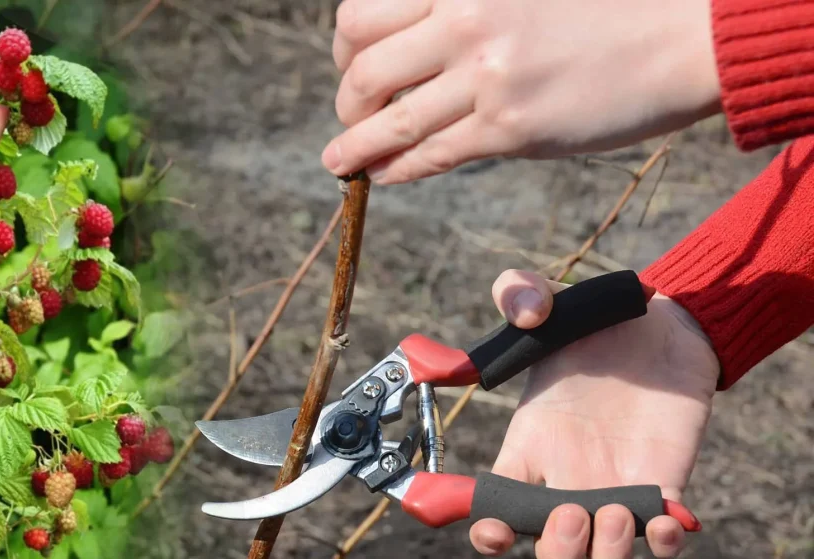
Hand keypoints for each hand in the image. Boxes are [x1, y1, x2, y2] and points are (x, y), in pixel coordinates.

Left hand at [322, 0, 721, 183]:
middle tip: (351, 115)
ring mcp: (485, 78)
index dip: (344, 47)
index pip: (361, 16)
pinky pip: (430, 157)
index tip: (350, 65)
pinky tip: (384, 175)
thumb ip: (465, 6)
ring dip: (353, 147)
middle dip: (346, 101)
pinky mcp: (510, 129)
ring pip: (388, 123)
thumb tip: (411, 38)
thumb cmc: (607, 5)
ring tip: (339, 161)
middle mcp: (464, 22)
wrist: (682, 37)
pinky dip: (396, 169)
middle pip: (362, 71)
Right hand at [469, 270, 718, 558]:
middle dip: (556, 548)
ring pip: (601, 552)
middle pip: (548, 547)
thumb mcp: (553, 298)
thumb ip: (518, 289)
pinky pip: (660, 538)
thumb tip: (523, 312)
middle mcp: (568, 475)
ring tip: (619, 511)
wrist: (666, 324)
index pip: (498, 504)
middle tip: (573, 513)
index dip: (490, 528)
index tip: (495, 528)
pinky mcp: (663, 483)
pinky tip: (666, 517)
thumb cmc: (598, 318)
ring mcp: (616, 484)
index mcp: (531, 444)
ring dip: (606, 551)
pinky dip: (662, 542)